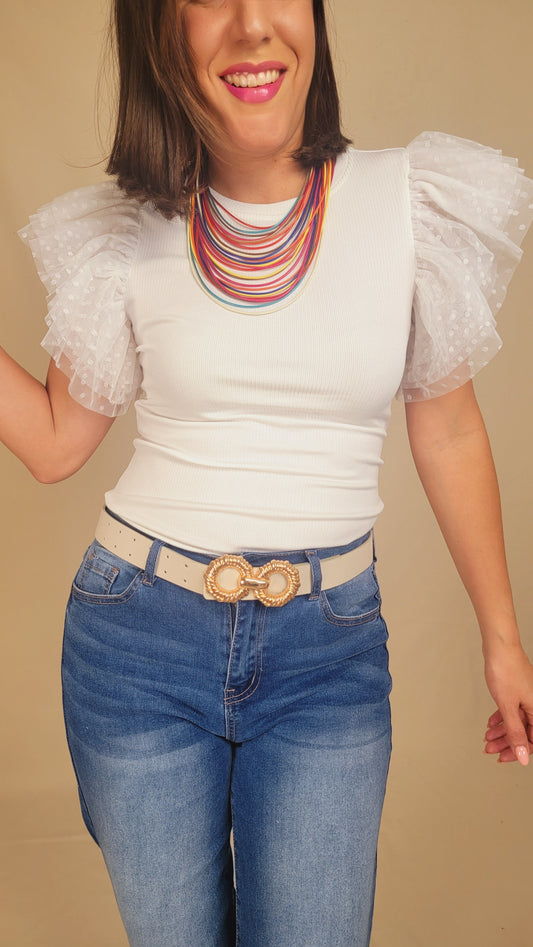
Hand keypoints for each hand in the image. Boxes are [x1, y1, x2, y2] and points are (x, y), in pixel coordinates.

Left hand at [483, 643, 532, 764]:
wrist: (499, 646)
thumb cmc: (505, 669)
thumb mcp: (508, 706)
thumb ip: (515, 733)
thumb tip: (523, 756)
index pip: (532, 741)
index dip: (517, 752)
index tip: (503, 757)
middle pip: (524, 732)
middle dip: (506, 743)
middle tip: (491, 749)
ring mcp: (527, 697)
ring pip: (517, 721)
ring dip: (502, 731)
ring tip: (487, 738)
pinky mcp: (518, 690)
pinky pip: (512, 710)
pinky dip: (502, 718)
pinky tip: (491, 723)